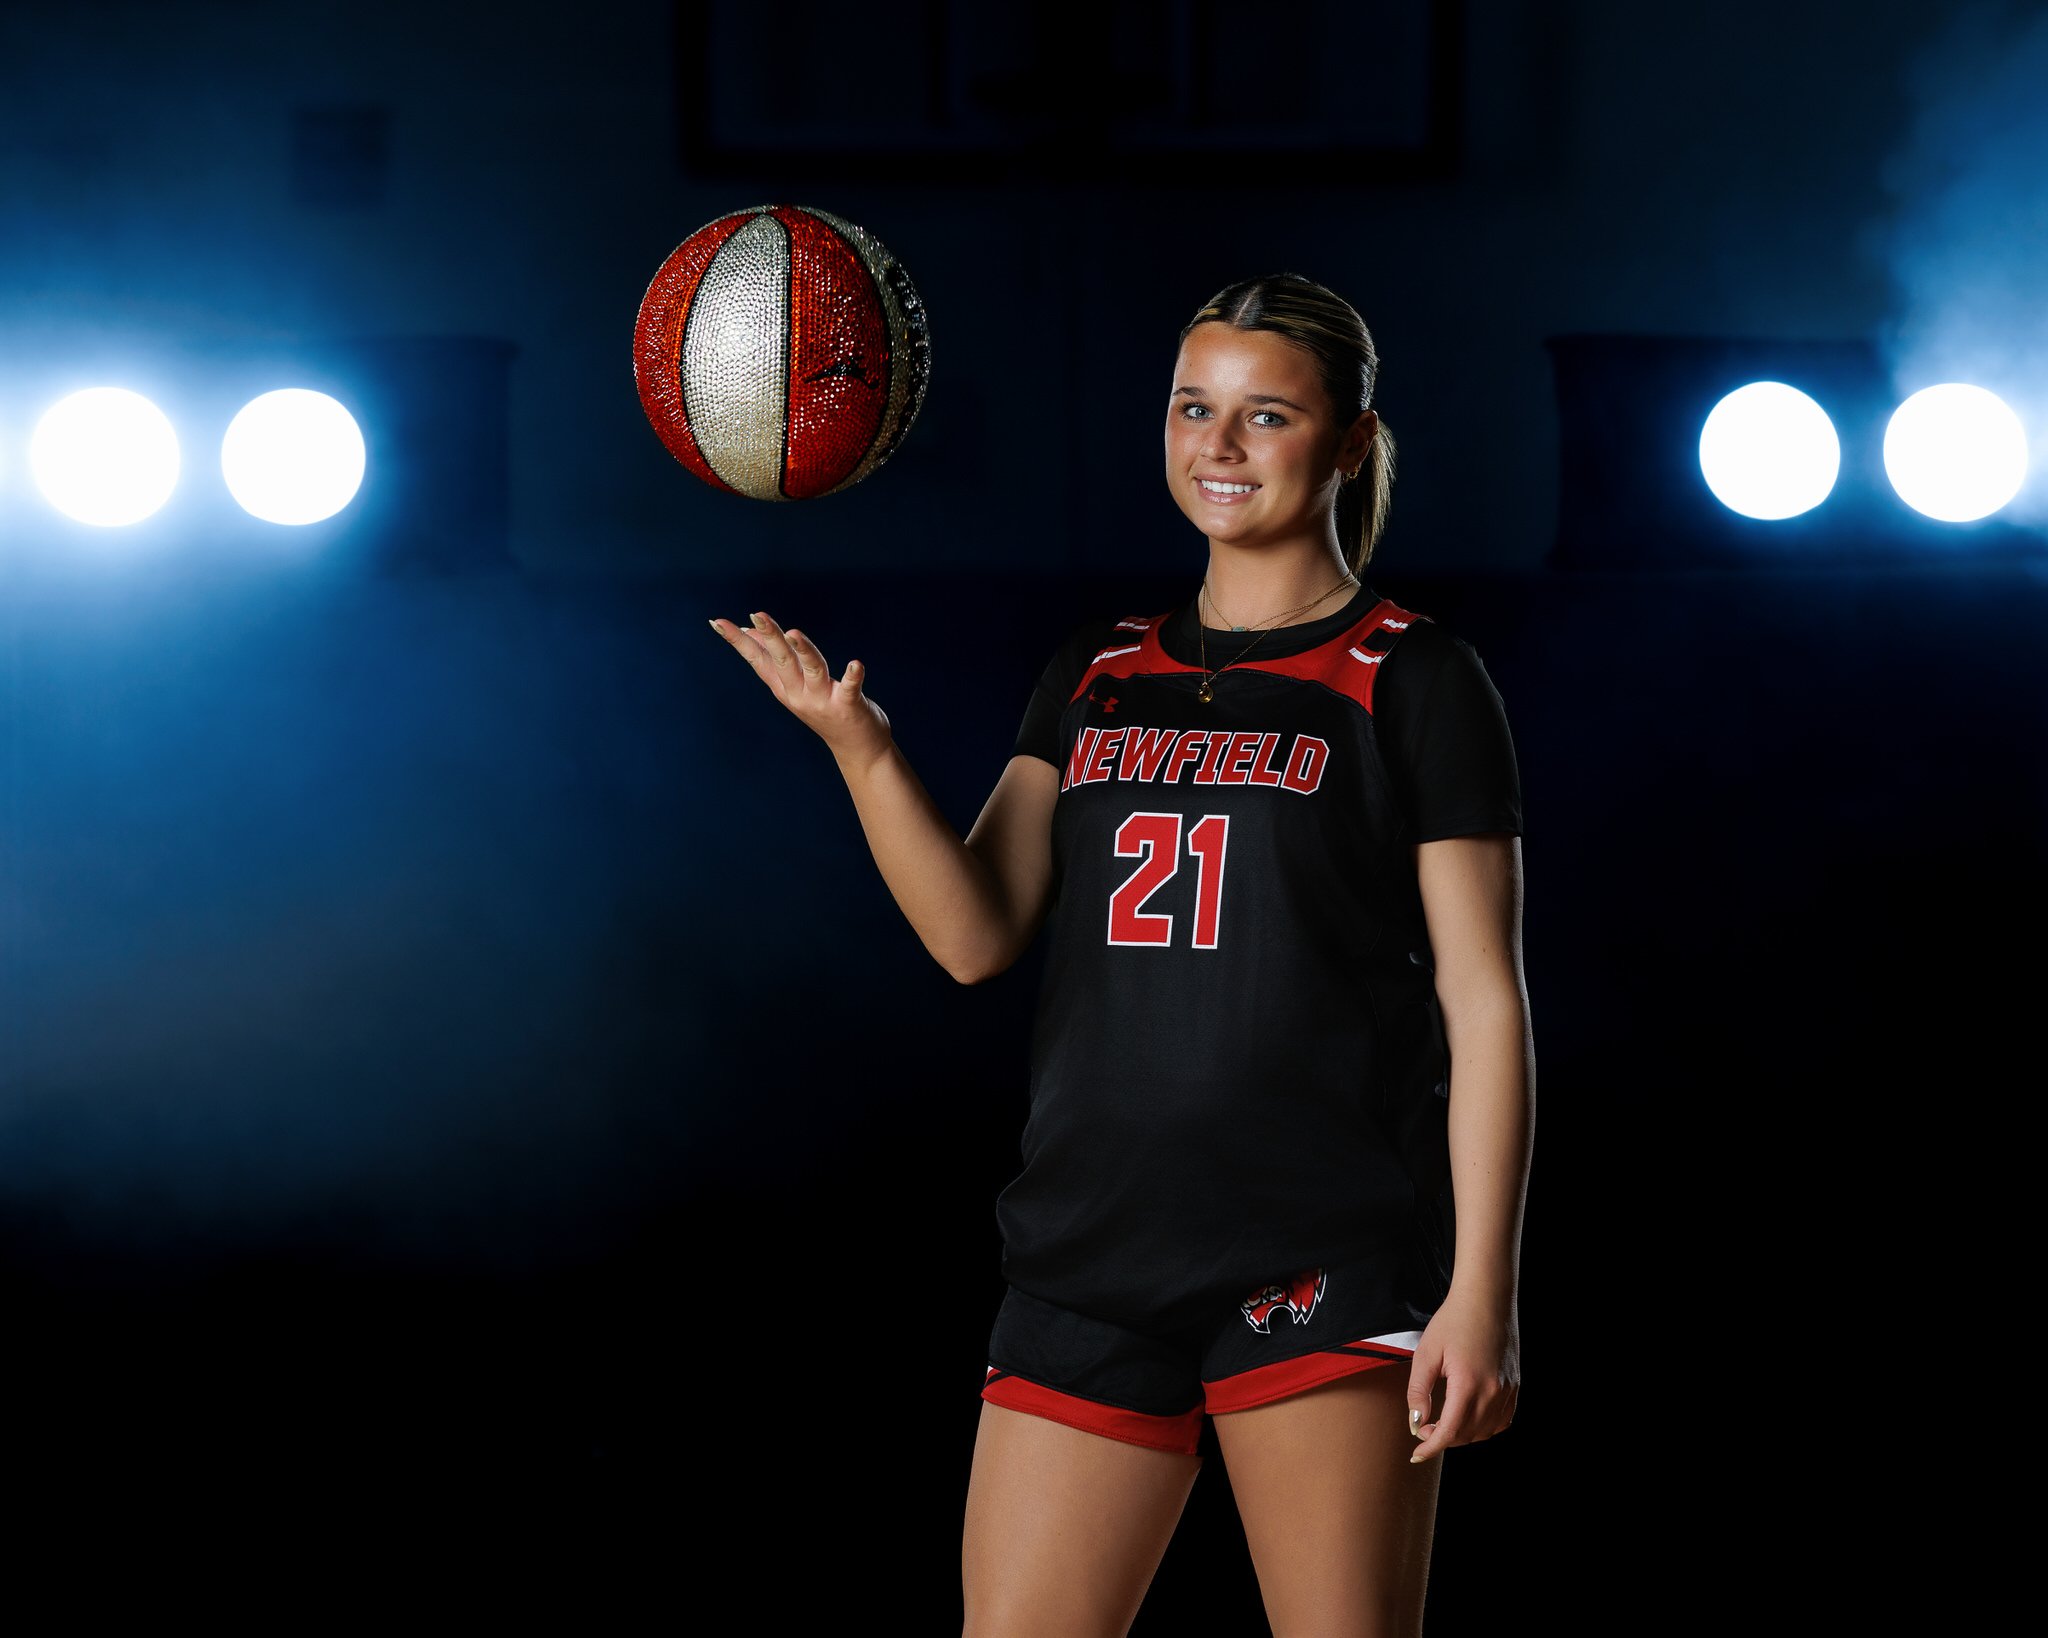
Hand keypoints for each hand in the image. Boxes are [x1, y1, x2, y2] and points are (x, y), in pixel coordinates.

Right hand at [711, 609, 892, 767]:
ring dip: (804, 651)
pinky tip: (856, 664)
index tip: (718, 622)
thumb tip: (749, 630)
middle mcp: (798, 694)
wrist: (856, 749)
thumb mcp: (795, 685)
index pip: (758, 660)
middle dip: (770, 636)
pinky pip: (849, 688)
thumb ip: (774, 660)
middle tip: (757, 614)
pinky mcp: (848, 706)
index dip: (739, 641)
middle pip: (782, 660)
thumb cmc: (825, 709)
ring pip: (812, 670)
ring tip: (794, 633)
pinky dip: (852, 676)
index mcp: (783, 688)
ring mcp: (822, 701)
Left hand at [1405, 1285, 1519, 1463]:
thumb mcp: (1426, 1353)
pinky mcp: (1515, 1387)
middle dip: (1443, 1438)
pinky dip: (1483, 1427)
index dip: (1431, 1447)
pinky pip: (1501, 1421)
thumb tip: (1416, 1423)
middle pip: (1467, 1435)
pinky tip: (1468, 1416)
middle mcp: (1493, 1392)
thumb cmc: (1453, 1321)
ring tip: (1443, 1420)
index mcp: (1468, 1384)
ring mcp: (1508, 1390)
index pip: (1450, 1432)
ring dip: (1462, 1435)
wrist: (1486, 1299)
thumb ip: (1418, 1392)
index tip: (1417, 1454)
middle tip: (1424, 1425)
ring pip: (1485, 1432)